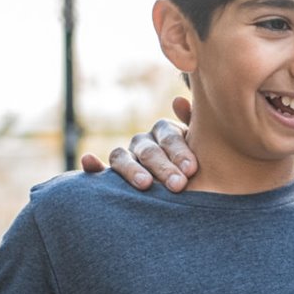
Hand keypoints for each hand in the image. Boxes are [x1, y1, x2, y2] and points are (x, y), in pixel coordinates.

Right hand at [79, 97, 195, 191]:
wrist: (195, 193)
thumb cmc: (202, 171)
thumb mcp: (205, 149)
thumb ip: (195, 125)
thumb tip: (177, 100)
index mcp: (165, 133)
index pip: (168, 137)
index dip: (179, 152)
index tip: (191, 168)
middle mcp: (143, 143)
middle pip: (148, 150)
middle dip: (163, 168)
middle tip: (178, 185)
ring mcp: (127, 159)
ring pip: (121, 157)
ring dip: (132, 169)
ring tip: (145, 184)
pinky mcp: (112, 178)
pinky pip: (99, 171)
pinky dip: (92, 166)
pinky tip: (88, 162)